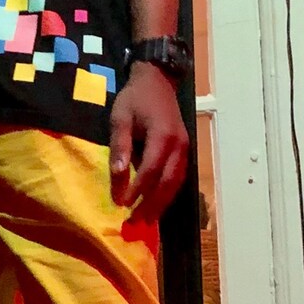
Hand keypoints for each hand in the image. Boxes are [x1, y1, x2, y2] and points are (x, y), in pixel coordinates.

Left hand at [109, 62, 188, 219]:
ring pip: (176, 183)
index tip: (122, 204)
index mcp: (163, 135)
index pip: (150, 170)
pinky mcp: (184, 151)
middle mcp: (179, 145)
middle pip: (167, 182)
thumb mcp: (120, 118)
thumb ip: (120, 146)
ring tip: (146, 220)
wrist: (157, 81)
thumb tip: (118, 174)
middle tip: (134, 222)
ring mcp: (185, 148)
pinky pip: (178, 177)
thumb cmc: (135, 99)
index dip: (137, 189)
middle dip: (151, 204)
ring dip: (161, 203)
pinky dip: (167, 193)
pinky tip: (156, 204)